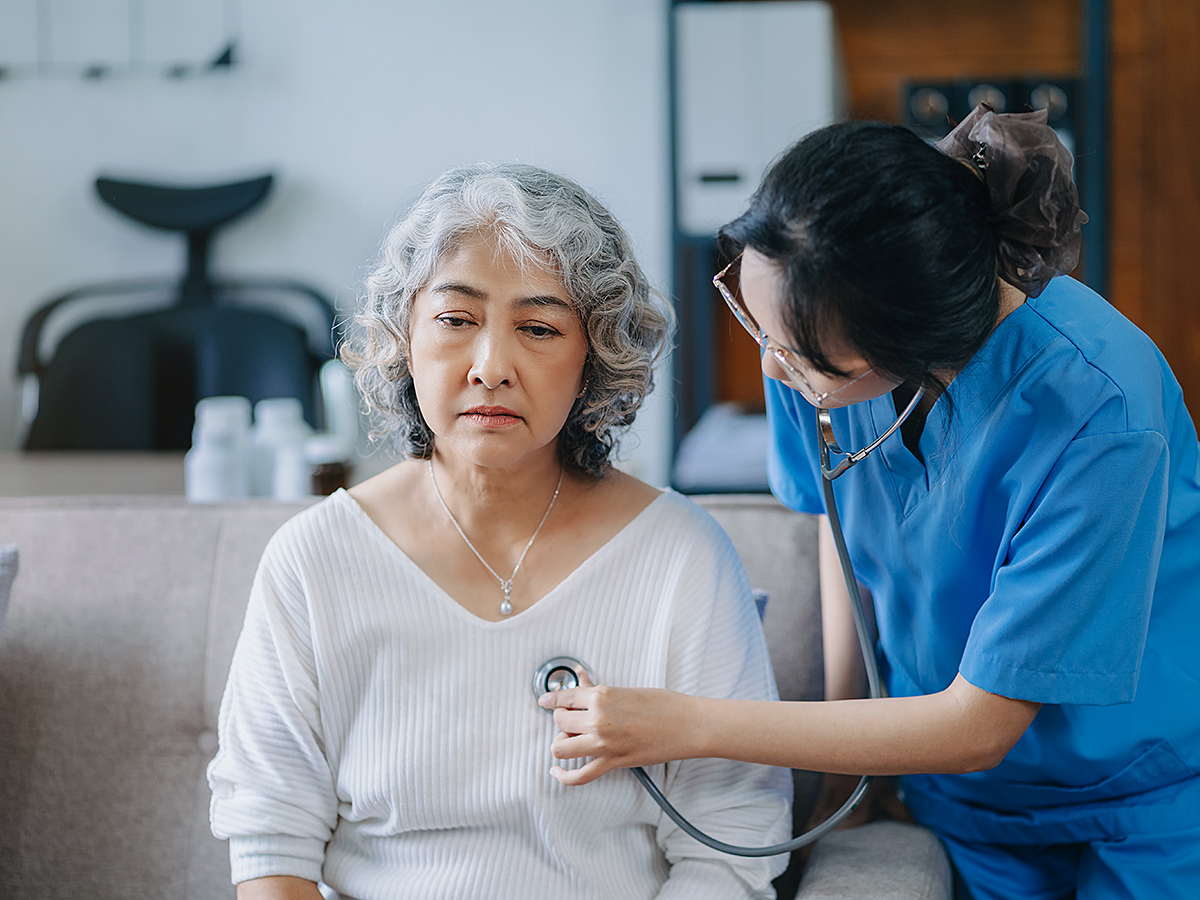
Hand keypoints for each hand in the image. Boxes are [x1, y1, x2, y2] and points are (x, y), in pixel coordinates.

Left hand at [538, 672, 698, 785]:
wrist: (686, 724)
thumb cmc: (663, 704)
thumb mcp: (626, 691)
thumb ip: (599, 691)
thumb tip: (581, 681)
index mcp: (601, 695)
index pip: (564, 697)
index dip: (551, 699)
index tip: (544, 701)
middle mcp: (598, 719)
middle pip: (559, 721)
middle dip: (562, 720)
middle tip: (572, 719)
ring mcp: (603, 743)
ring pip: (560, 747)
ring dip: (561, 742)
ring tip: (572, 739)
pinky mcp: (613, 763)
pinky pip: (579, 775)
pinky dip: (563, 776)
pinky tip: (557, 771)